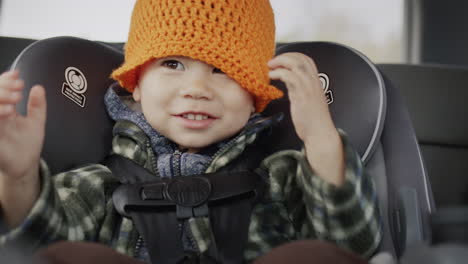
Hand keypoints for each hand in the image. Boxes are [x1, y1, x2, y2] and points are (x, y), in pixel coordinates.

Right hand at [0, 70, 46, 226]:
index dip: (5, 80)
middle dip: (3, 87)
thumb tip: (39, 87)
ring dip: (0, 98)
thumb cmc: (27, 143)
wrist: (25, 164)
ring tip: (15, 98)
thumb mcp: (36, 121)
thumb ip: (37, 105)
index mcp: (4, 109)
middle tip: (19, 89)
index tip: (17, 75)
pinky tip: (8, 111)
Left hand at [268, 53, 343, 185]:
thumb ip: (300, 88)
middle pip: (300, 58)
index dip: (292, 55)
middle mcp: (313, 81)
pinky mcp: (302, 95)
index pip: (306, 59)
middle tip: (271, 62)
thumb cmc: (312, 120)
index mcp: (315, 81)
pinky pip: (289, 77)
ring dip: (280, 62)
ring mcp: (308, 87)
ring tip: (269, 67)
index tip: (280, 59)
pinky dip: (279, 73)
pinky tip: (272, 77)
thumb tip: (289, 83)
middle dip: (284, 56)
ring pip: (295, 64)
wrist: (319, 132)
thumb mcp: (308, 99)